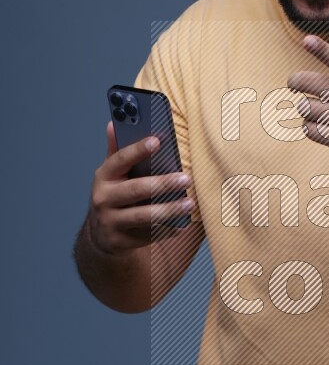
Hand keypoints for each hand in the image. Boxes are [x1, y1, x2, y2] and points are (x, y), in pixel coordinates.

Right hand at [86, 122, 194, 254]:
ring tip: (189, 204)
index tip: (157, 141)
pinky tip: (182, 224)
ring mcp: (111, 222)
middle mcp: (103, 199)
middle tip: (186, 178)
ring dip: (169, 210)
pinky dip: (167, 230)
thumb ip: (117, 150)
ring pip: (144, 216)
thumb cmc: (114, 195)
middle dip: (162, 184)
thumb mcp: (112, 174)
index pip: (119, 160)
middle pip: (136, 190)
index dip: (137, 150)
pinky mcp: (121, 241)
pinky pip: (148, 235)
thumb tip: (113, 123)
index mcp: (103, 177)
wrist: (101, 235)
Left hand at [288, 28, 328, 169]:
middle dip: (296, 82)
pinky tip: (323, 127)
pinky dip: (311, 128)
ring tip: (319, 111)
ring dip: (307, 109)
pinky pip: (309, 129)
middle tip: (294, 84)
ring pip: (306, 107)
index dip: (321, 50)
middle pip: (311, 83)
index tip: (306, 40)